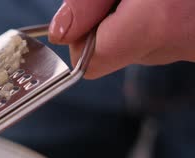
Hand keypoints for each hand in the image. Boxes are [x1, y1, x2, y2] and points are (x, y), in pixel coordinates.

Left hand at [49, 0, 194, 78]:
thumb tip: (61, 33)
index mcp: (158, 21)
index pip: (90, 62)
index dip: (80, 36)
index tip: (86, 9)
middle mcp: (182, 42)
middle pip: (115, 52)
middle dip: (108, 20)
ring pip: (141, 45)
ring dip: (135, 16)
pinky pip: (167, 36)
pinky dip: (161, 15)